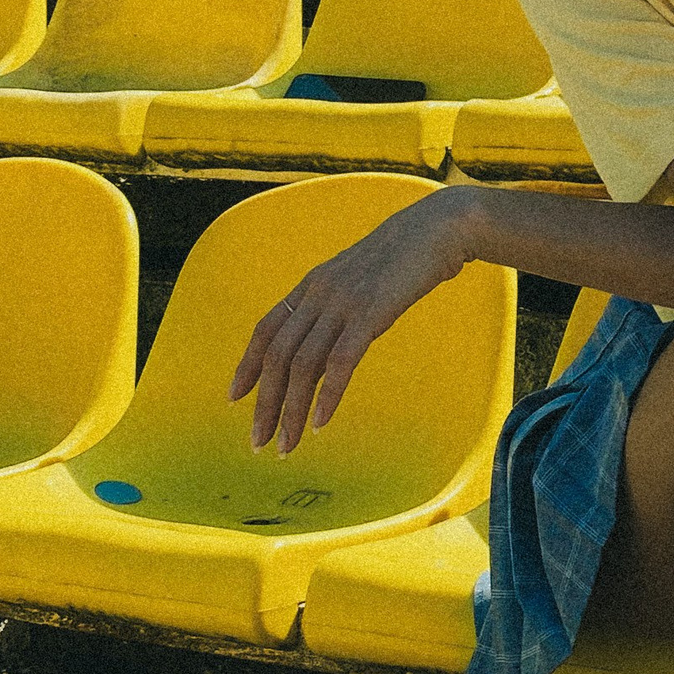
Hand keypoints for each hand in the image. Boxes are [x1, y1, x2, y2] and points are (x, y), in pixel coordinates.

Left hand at [228, 190, 476, 454]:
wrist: (438, 228)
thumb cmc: (405, 257)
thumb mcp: (360, 279)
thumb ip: (339, 305)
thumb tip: (330, 339)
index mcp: (313, 285)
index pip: (267, 330)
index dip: (247, 365)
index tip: (234, 398)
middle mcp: (320, 294)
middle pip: (279, 356)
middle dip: (265, 403)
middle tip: (258, 442)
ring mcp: (344, 302)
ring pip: (304, 364)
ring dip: (292, 410)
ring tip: (289, 444)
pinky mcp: (371, 312)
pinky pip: (341, 361)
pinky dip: (328, 395)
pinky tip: (321, 422)